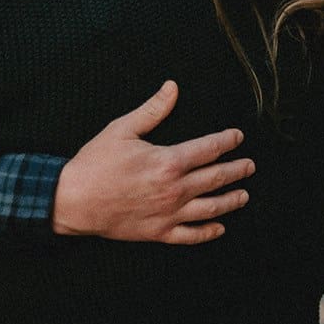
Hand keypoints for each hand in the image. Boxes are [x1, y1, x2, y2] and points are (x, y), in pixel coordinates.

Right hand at [52, 81, 252, 244]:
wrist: (74, 200)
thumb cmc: (96, 163)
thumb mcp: (122, 129)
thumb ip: (152, 110)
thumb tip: (172, 88)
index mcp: (168, 161)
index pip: (208, 149)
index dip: (226, 141)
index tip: (237, 137)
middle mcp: (175, 189)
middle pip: (216, 178)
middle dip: (237, 170)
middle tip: (250, 166)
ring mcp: (169, 213)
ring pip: (211, 208)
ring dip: (231, 201)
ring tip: (244, 195)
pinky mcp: (159, 232)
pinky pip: (191, 234)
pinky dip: (208, 232)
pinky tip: (219, 228)